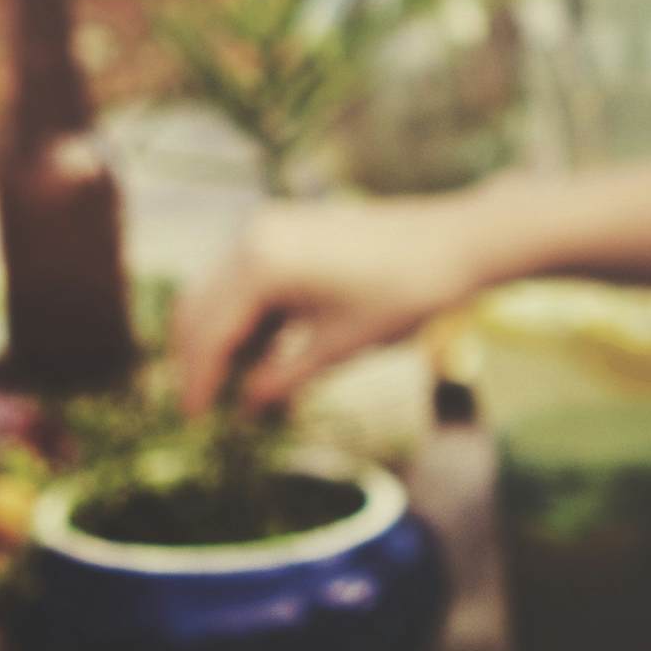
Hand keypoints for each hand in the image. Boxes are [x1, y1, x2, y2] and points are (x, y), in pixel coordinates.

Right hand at [172, 195, 492, 414]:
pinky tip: (257, 353)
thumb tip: (243, 409)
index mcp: (260, 267)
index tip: (193, 422)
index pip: (209, 334)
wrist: (457, 241)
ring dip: (216, 339)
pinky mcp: (283, 230)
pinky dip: (241, 317)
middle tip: (203, 407)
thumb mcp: (336, 348)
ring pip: (215, 293)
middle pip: (198, 309)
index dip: (197, 383)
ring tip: (230, 385)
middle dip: (195, 360)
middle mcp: (251, 239)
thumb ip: (280, 379)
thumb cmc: (403, 294)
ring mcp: (266, 228)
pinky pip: (242, 279)